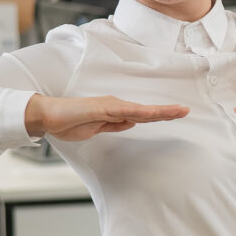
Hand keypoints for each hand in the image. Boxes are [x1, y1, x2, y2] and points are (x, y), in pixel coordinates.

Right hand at [25, 94, 188, 140]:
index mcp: (116, 112)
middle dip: (168, 111)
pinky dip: (139, 112)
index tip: (178, 114)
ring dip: (159, 111)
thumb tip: (132, 123)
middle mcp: (116, 106)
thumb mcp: (98, 129)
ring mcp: (109, 106)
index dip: (162, 115)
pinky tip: (151, 113)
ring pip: (140, 109)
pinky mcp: (101, 108)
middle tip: (186, 111)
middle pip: (147, 111)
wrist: (49, 117)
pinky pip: (124, 111)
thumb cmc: (70, 122)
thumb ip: (114, 125)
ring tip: (177, 111)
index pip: (144, 115)